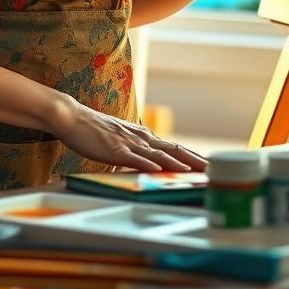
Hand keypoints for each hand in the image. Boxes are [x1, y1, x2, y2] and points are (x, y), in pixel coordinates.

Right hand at [49, 95, 206, 171]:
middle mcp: (141, 138)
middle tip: (215, 170)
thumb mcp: (118, 143)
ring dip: (180, 163)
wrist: (73, 117)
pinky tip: (160, 170)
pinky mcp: (115, 149)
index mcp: (143, 137)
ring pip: (160, 154)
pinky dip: (149, 164)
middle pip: (174, 150)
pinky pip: (135, 158)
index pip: (174, 149)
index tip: (209, 165)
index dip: (192, 157)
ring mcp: (129, 143)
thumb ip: (131, 154)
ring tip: (197, 171)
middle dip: (196, 160)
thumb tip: (140, 167)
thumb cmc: (93, 132)